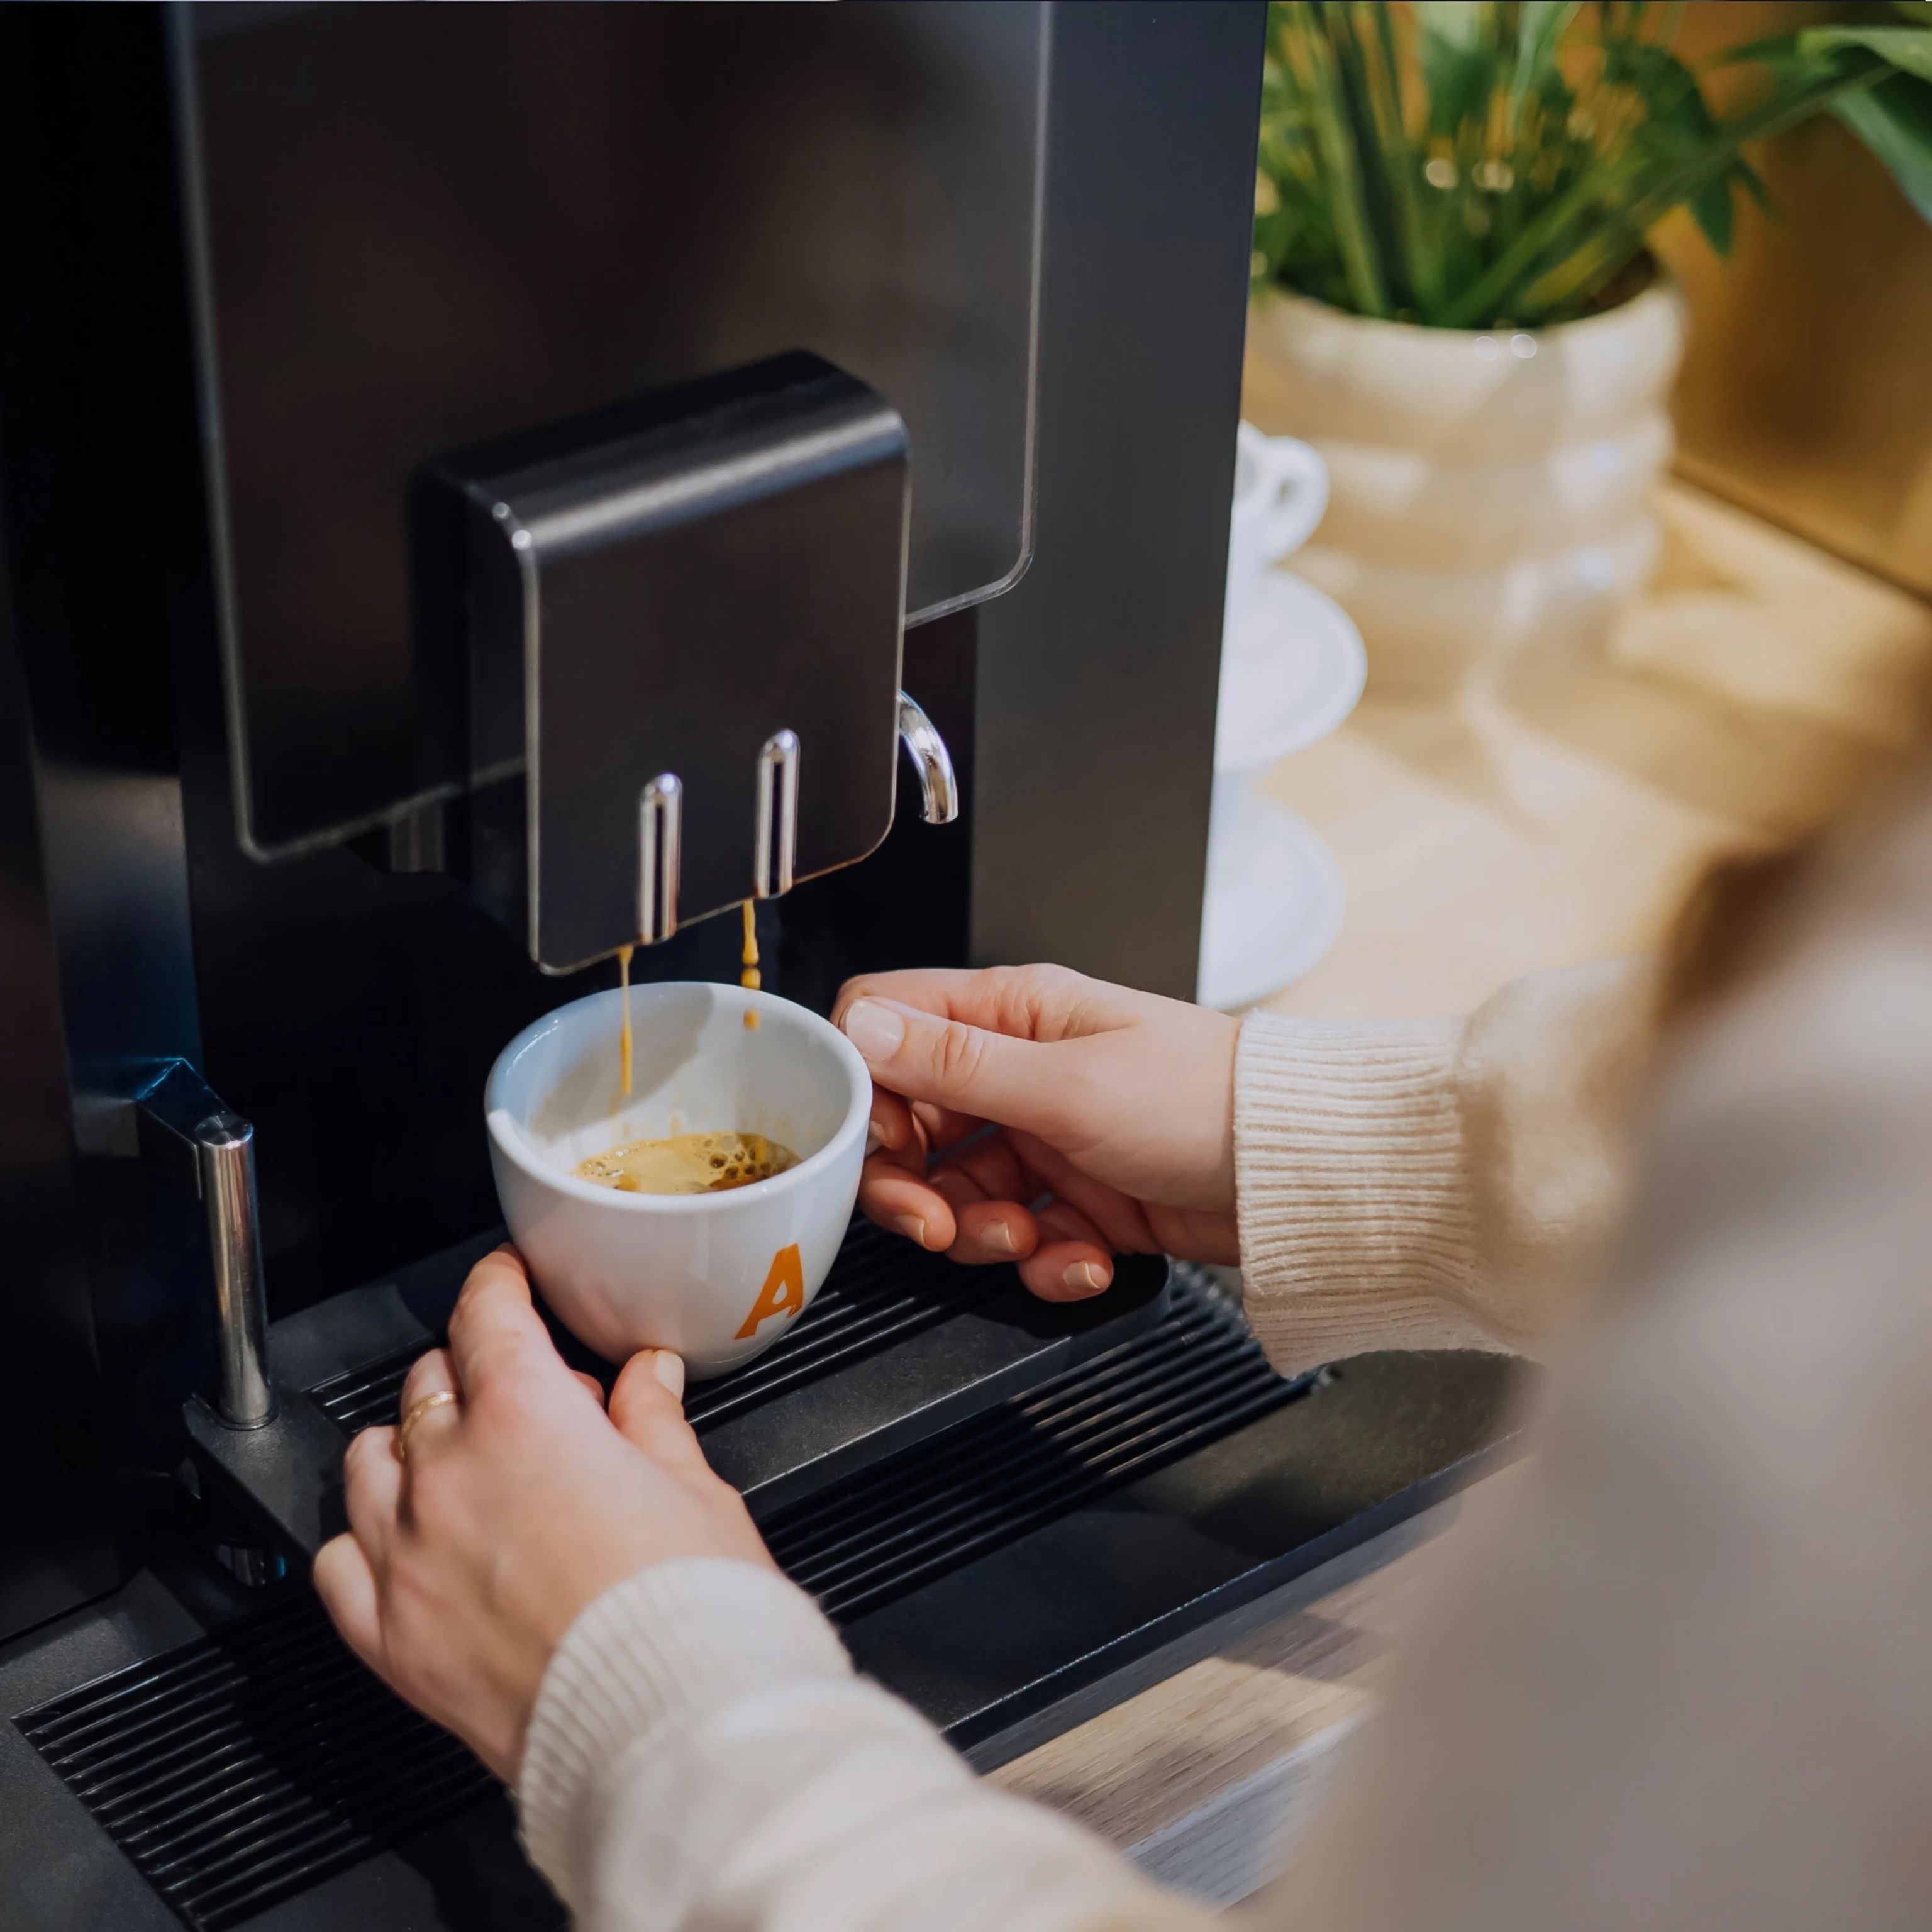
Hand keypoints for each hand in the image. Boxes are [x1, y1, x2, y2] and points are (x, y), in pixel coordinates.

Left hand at [313, 1246, 772, 1779]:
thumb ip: (653, 1420)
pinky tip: (401, 1543)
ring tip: (458, 1461)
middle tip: (529, 1398)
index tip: (506, 1279)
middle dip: (474, 1372)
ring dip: (409, 1445)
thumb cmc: (689, 1609)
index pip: (486, 1314)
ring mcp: (406, 1557)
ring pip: (369, 1460)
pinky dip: (361, 1542)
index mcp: (525, 1415)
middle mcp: (448, 1473)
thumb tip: (647, 1377)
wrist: (667, 1724)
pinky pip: (335, 1565)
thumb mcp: (695, 1488)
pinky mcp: (389, 1640)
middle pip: (430, 1382)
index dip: (498, 1282)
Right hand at [833, 964, 1239, 1300]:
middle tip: (938, 1224)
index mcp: (1011, 1014)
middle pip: (913, 1127)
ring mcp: (1048, 1137)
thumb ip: (956, 1063)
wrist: (1298, 1173)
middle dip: (916, 1187)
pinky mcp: (1079, 1199)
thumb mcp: (1067, 1083)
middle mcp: (1019, 1071)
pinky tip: (1086, 1260)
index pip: (890, 1028)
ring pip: (961, 1193)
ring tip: (1034, 1239)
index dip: (869, 1089)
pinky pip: (1024, 1237)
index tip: (887, 1141)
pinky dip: (1046, 1261)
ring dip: (984, 1232)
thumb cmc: (1204, 1098)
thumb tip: (859, 1027)